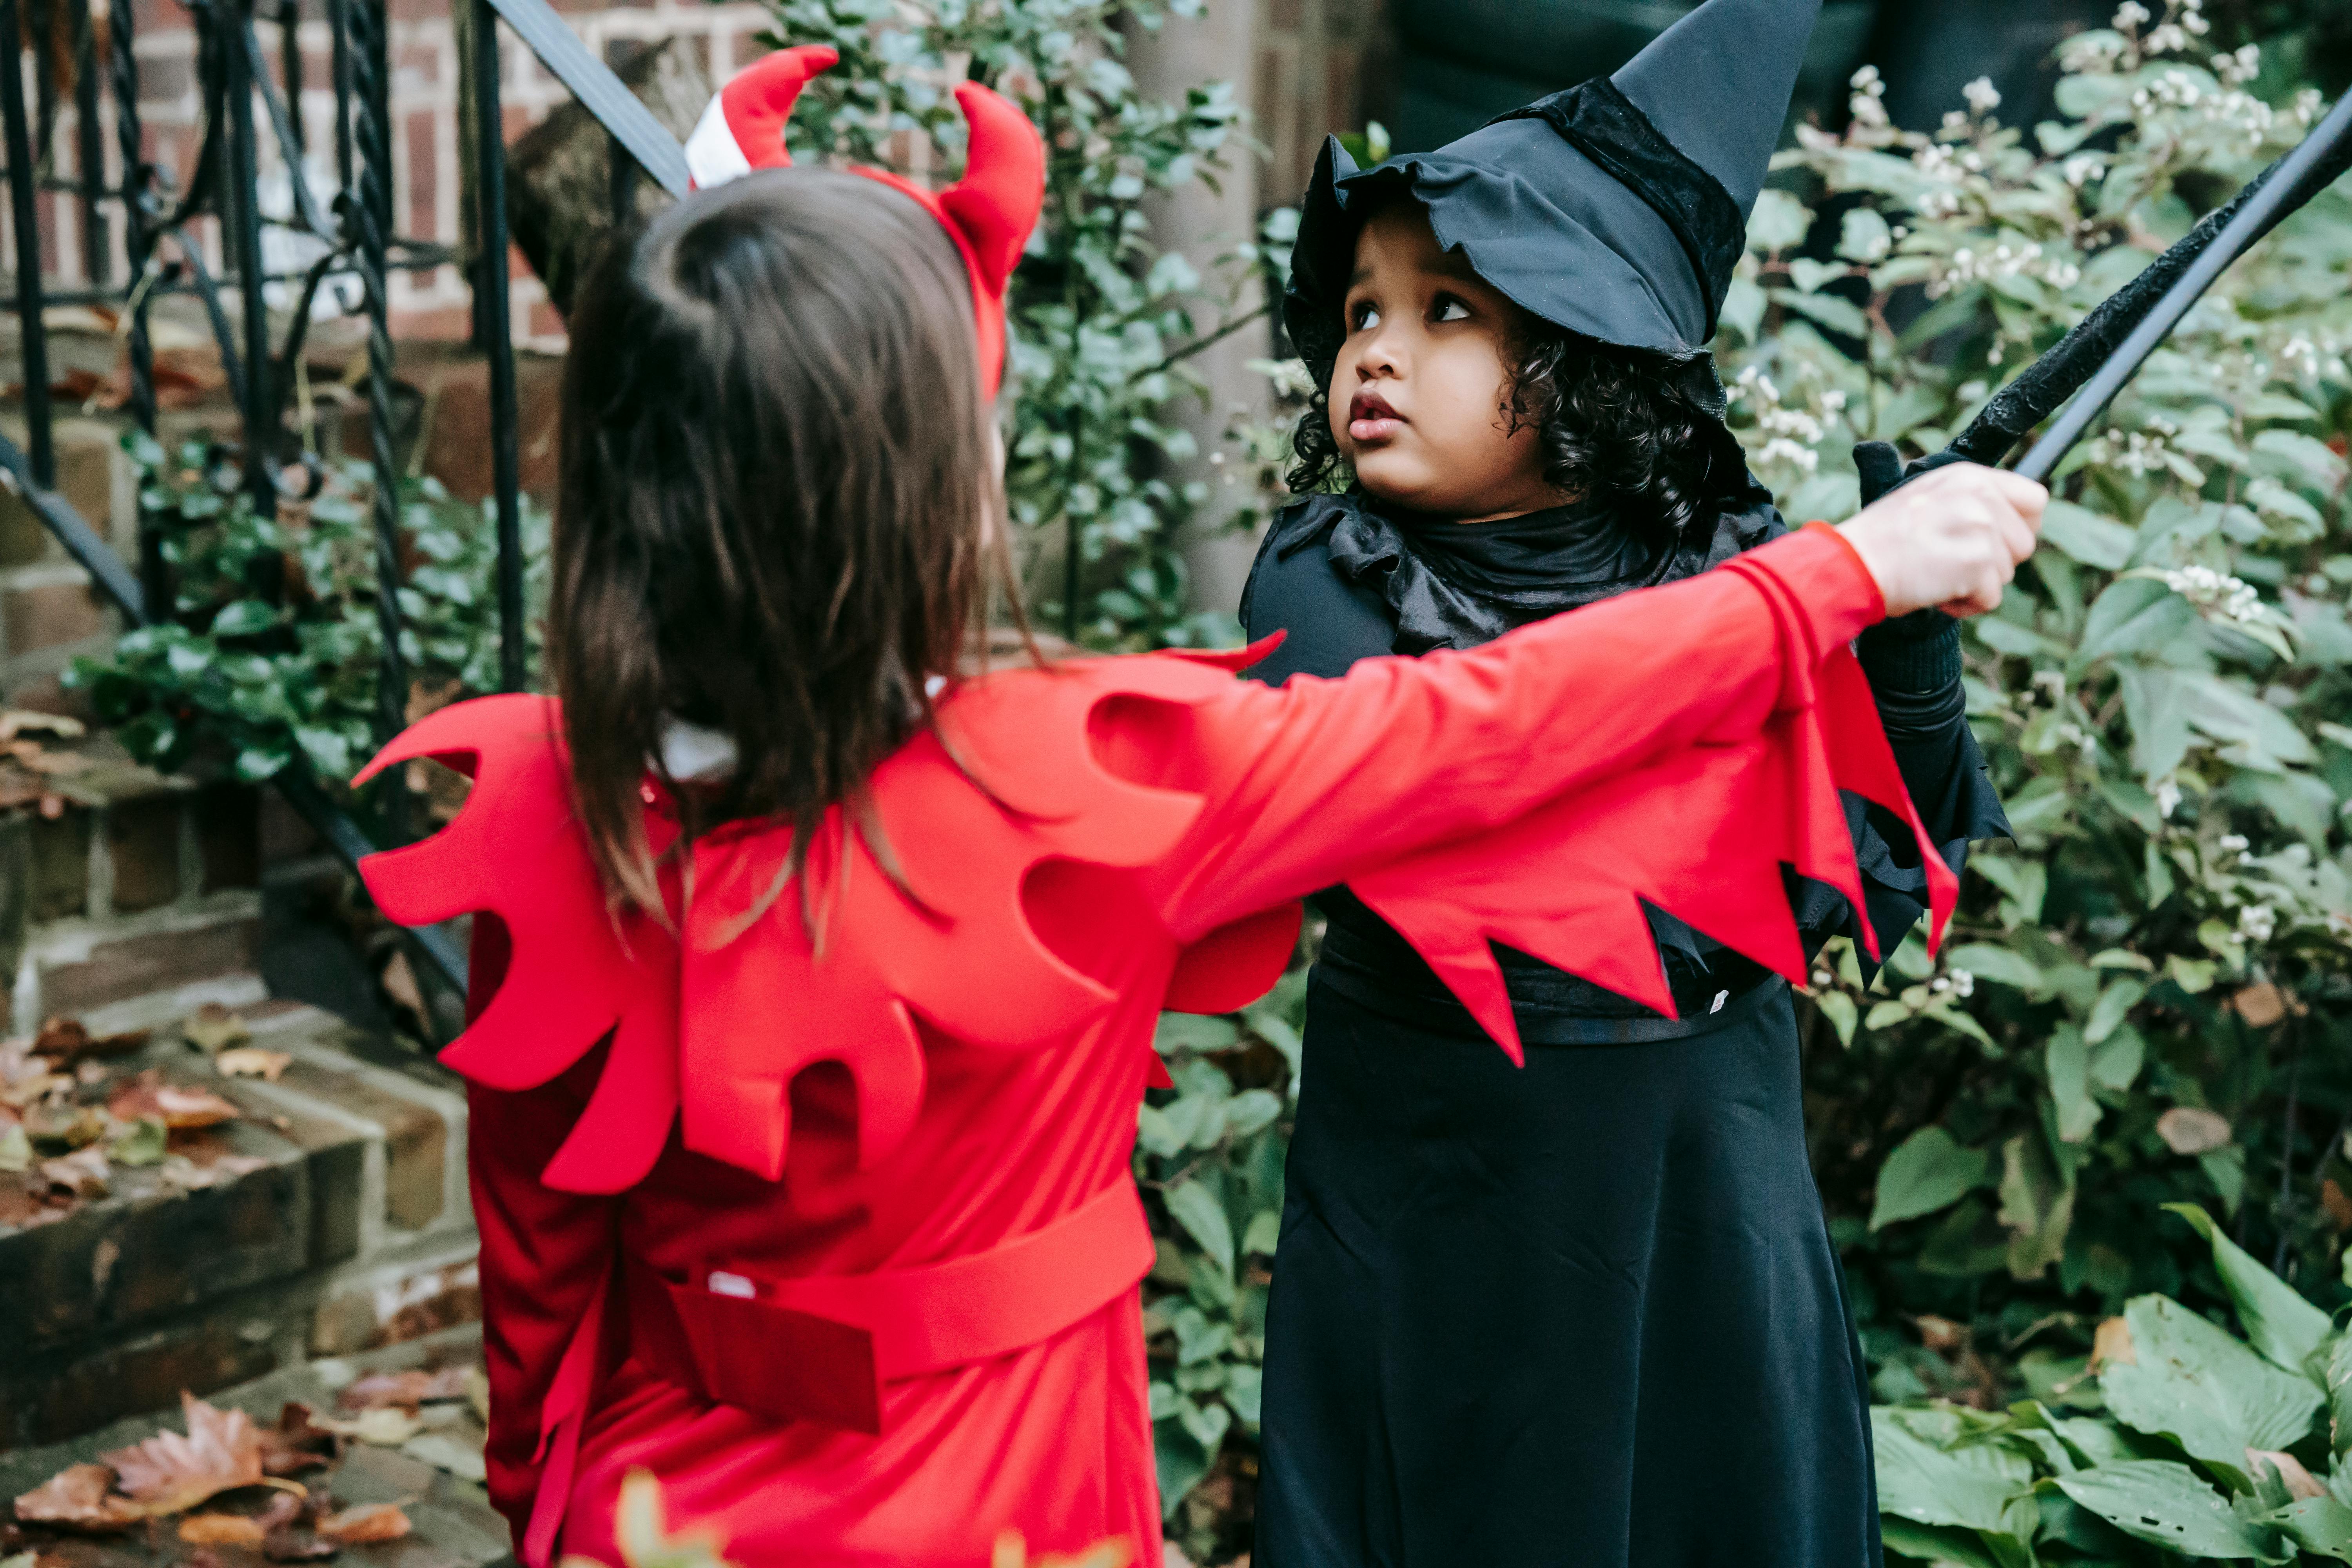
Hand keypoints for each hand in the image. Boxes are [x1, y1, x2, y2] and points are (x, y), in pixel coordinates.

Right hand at [1836, 462, 2044, 618]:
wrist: (1850, 564)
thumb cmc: (1881, 540)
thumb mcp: (1927, 498)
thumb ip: (1970, 502)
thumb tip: (2006, 525)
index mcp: (1970, 477)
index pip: (2035, 499)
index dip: (2021, 528)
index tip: (1994, 543)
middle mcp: (1980, 495)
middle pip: (2024, 544)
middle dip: (1994, 563)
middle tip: (1951, 562)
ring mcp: (1981, 528)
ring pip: (2007, 573)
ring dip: (1974, 585)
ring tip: (1935, 575)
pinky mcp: (1977, 562)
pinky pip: (1991, 598)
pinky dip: (1964, 606)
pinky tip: (1935, 592)